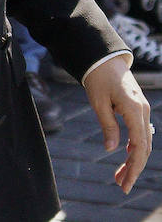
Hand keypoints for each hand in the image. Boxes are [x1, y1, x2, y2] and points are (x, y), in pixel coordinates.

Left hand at [84, 55, 151, 193]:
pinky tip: (126, 158)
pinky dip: (134, 147)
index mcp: (133, 108)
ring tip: (120, 176)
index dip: (134, 167)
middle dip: (134, 169)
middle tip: (121, 185)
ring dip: (134, 160)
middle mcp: (143, 110)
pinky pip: (140, 132)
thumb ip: (107, 125)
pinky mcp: (138, 108)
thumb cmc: (98, 77)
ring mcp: (143, 109)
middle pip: (144, 147)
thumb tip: (111, 149)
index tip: (125, 183)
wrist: (104, 58)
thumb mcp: (98, 102)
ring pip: (143, 141)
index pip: (139, 145)